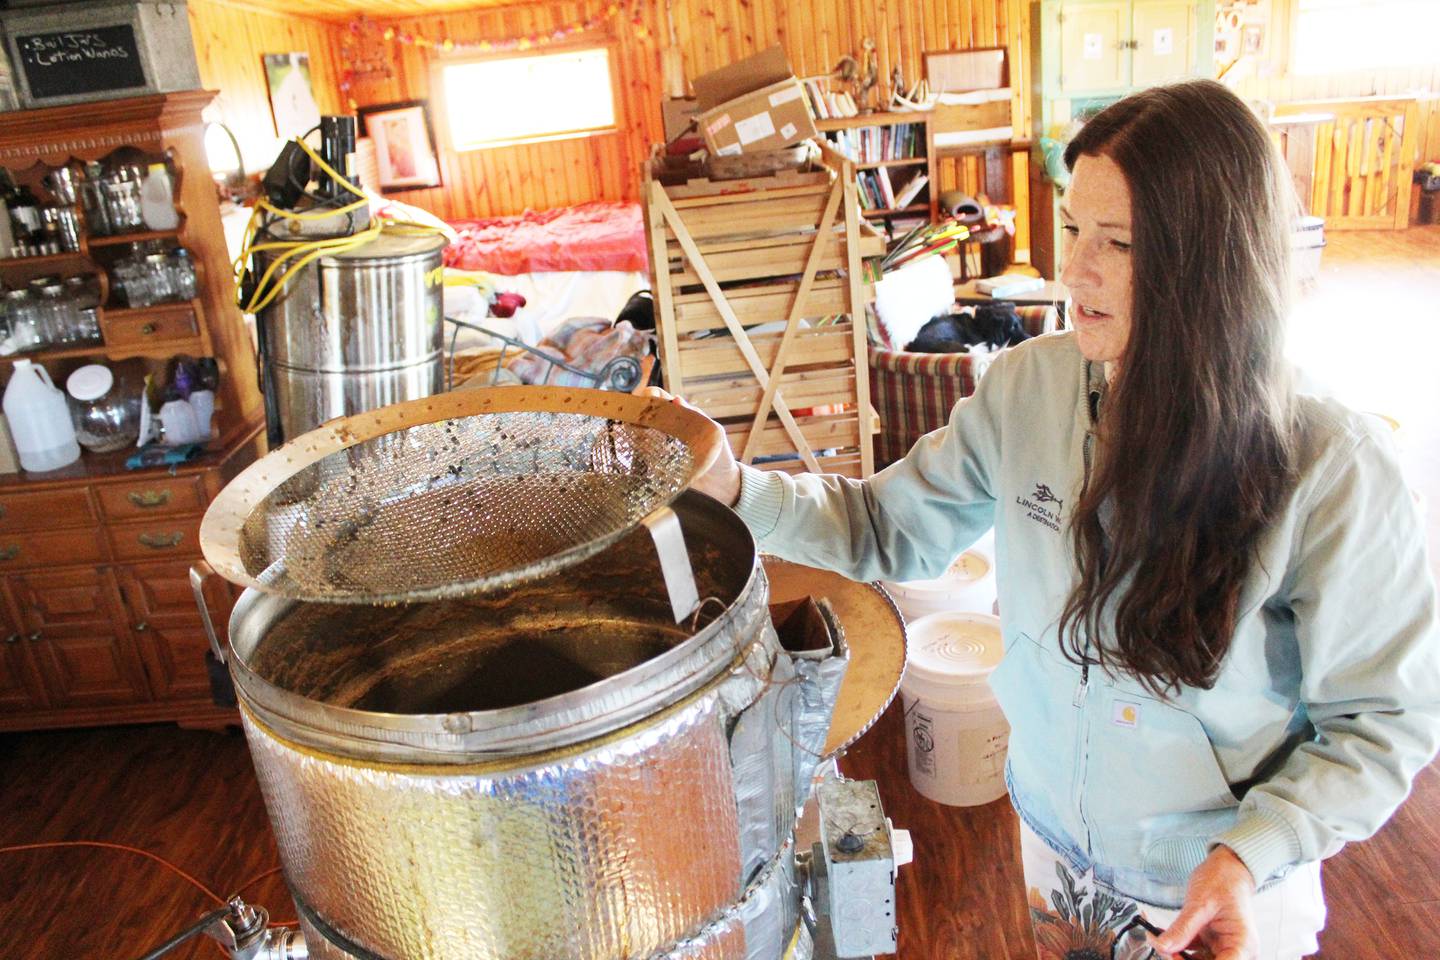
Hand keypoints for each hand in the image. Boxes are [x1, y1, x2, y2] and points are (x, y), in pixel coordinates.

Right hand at [634, 386, 741, 506]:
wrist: (721, 486)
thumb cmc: (720, 456)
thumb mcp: (713, 432)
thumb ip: (696, 416)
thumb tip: (675, 398)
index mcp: (679, 415)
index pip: (657, 397)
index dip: (649, 395)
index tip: (645, 400)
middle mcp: (665, 428)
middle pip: (642, 413)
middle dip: (635, 413)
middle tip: (635, 420)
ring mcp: (658, 446)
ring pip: (637, 433)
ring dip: (633, 431)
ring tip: (635, 436)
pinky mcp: (654, 465)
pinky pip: (640, 455)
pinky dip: (637, 451)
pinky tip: (638, 452)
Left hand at [1149, 846, 1257, 959]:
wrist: (1228, 869)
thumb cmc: (1223, 880)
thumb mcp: (1200, 903)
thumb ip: (1183, 928)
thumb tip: (1163, 947)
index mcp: (1241, 945)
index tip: (1172, 956)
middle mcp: (1235, 951)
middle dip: (1180, 959)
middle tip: (1161, 945)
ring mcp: (1223, 949)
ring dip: (1175, 954)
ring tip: (1157, 938)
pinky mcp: (1211, 944)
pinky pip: (1192, 953)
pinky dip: (1176, 947)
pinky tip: (1162, 936)